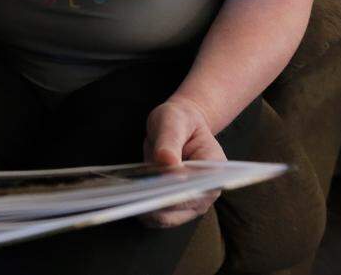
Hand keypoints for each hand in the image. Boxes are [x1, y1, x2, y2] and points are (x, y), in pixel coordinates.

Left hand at [141, 96, 225, 227]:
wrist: (181, 124)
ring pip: (163, 218)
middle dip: (151, 204)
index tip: (148, 189)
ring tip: (126, 191)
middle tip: (128, 192)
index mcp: (214, 172)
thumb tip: (166, 163)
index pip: (193, 193)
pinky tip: (128, 194)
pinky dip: (141, 208)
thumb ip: (170, 142)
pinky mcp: (174, 206)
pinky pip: (155, 216)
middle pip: (177, 211)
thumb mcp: (173, 121)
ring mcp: (190, 203)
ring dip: (143, 207)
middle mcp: (205, 193)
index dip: (170, 195)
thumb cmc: (179, 120)